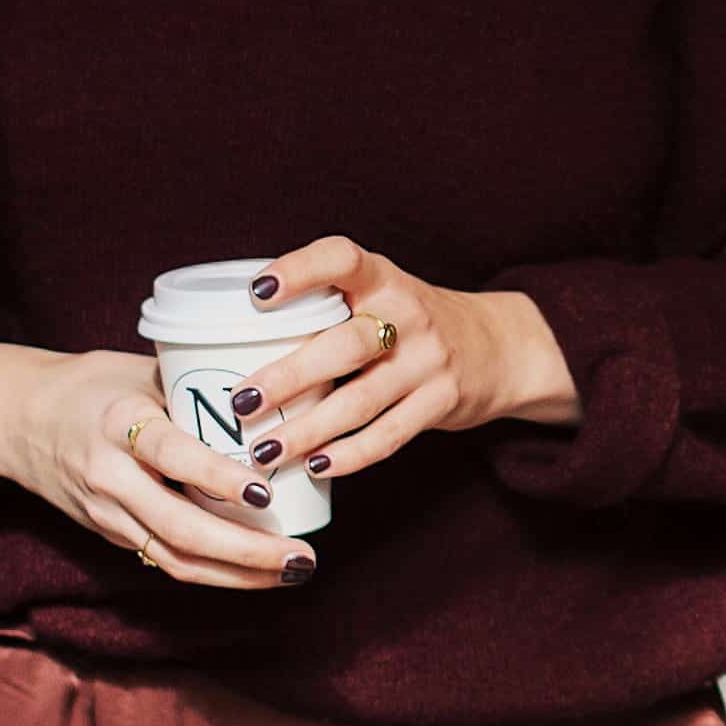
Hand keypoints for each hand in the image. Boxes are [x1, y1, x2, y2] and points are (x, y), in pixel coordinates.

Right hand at [0, 340, 308, 589]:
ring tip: (293, 571)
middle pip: (180, 528)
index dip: (217, 477)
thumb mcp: (140, 372)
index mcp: (119, 423)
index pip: (171, 455)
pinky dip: (214, 570)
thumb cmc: (93, 385)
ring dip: (238, 575)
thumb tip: (277, 399)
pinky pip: (166, 558)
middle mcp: (110, 475)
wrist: (18, 418)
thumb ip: (196, 391)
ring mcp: (107, 513)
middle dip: (246, 552)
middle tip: (302, 557)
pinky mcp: (110, 533)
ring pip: (175, 558)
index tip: (265, 491)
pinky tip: (257, 571)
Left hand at [223, 238, 575, 485]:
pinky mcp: (442, 401)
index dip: (299, 270)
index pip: (340, 258)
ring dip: (309, 429)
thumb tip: (228, 338)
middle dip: (288, 377)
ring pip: (361, 399)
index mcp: (382, 277)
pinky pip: (390, 434)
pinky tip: (316, 467)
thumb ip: (326, 307)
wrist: (497, 346)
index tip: (256, 292)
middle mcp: (407, 313)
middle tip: (239, 403)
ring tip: (264, 451)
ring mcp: (429, 359)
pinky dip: (350, 455)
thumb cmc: (409, 321)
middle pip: (344, 345)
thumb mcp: (379, 294)